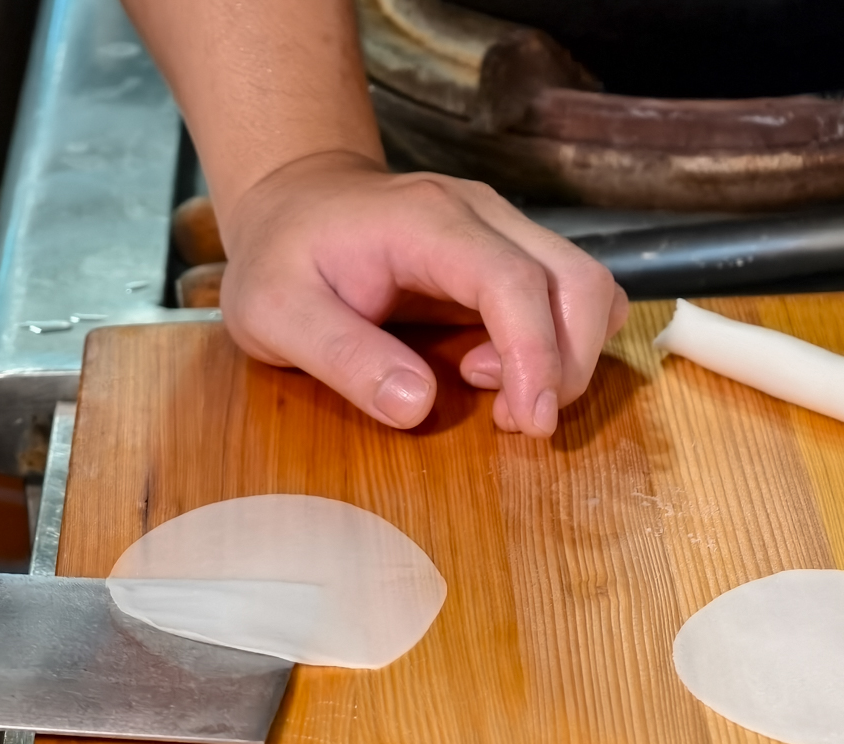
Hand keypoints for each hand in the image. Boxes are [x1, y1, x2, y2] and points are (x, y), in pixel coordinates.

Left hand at [219, 151, 628, 435]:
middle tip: (512, 421)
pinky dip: (555, 343)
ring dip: (568, 355)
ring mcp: (500, 230)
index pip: (514, 282)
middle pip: (577, 280)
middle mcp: (480, 214)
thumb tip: (417, 405)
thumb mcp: (276, 313)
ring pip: (585, 287)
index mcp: (426, 221)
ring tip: (498, 396)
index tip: (528, 422)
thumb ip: (341, 356)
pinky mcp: (504, 254)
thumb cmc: (279, 257)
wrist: (289, 204)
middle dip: (567, 364)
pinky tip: (492, 369)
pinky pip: (563, 297)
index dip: (535, 356)